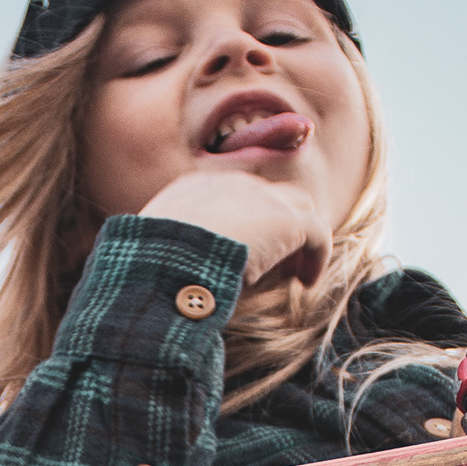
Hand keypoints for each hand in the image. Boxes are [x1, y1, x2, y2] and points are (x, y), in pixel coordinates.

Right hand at [140, 172, 330, 286]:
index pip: (233, 194)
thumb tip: (169, 274)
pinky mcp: (288, 219)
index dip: (244, 219)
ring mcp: (263, 197)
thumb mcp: (152, 249)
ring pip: (298, 208)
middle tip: (275, 257)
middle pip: (268, 195)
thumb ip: (169, 247)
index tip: (244, 248)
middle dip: (275, 222)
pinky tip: (306, 282)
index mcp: (195, 187)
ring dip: (299, 236)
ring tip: (294, 270)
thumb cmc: (149, 265)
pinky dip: (316, 257)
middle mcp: (232, 183)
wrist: (165, 260)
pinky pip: (317, 233)